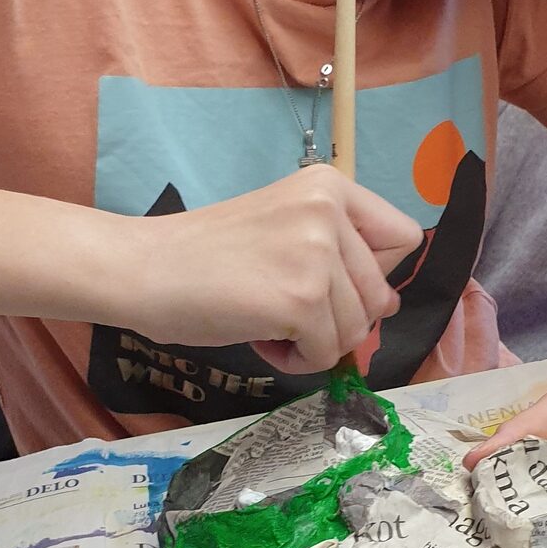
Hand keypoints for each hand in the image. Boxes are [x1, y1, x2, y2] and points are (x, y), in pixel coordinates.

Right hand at [128, 166, 421, 374]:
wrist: (143, 269)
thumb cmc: (206, 257)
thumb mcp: (284, 230)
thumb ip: (339, 256)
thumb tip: (389, 306)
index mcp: (329, 185)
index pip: (403, 238)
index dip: (372, 274)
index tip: (328, 283)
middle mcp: (329, 210)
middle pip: (381, 295)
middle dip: (337, 318)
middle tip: (283, 309)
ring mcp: (316, 254)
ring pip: (356, 329)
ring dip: (315, 343)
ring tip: (267, 323)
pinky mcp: (301, 300)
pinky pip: (326, 354)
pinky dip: (296, 362)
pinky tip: (260, 340)